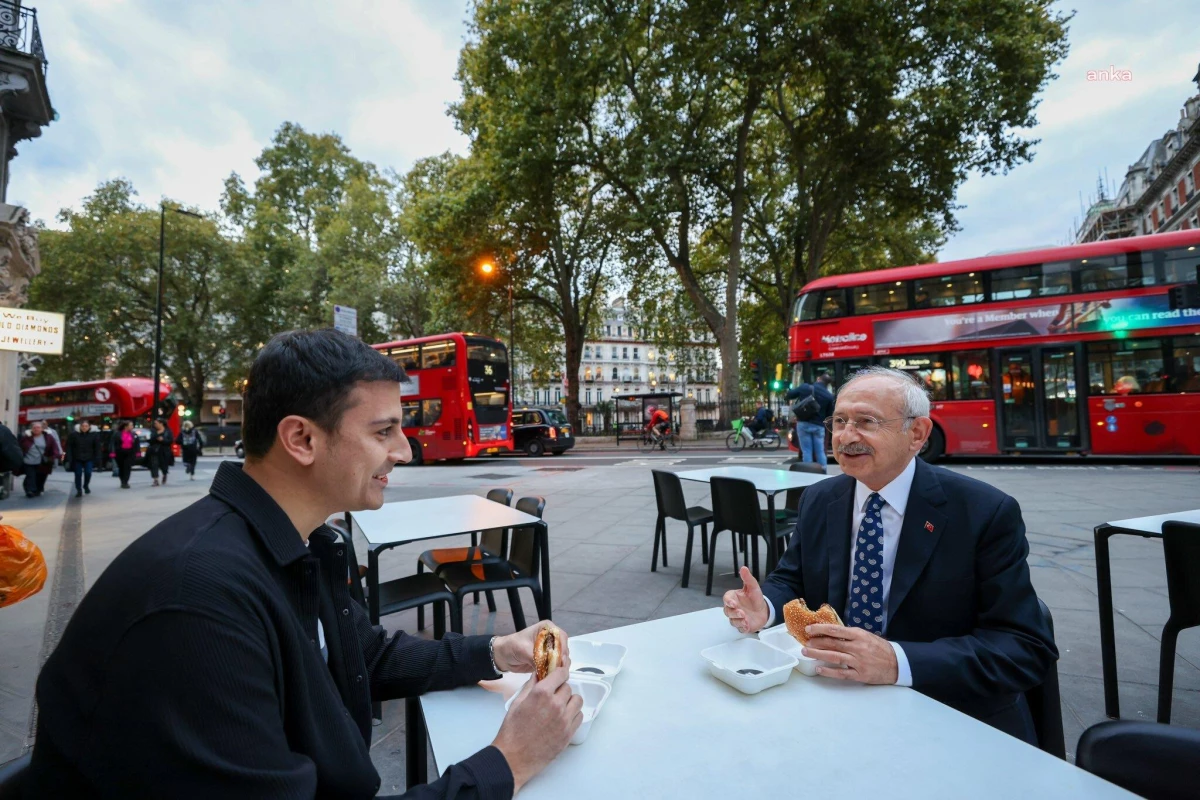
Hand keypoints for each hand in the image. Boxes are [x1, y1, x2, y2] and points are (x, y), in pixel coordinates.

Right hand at [492, 662, 582, 792]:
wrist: (514, 757)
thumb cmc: (512, 731)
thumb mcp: (517, 702)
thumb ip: (531, 685)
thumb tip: (539, 673)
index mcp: (542, 693)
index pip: (561, 674)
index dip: (560, 672)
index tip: (559, 674)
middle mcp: (556, 704)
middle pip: (568, 687)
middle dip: (560, 689)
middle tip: (552, 696)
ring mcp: (564, 720)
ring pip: (577, 701)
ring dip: (569, 701)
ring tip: (559, 707)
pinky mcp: (569, 733)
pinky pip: (579, 716)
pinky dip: (573, 714)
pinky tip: (563, 718)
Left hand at [493, 620, 570, 673]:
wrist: (502, 657)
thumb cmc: (511, 647)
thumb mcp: (522, 649)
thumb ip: (535, 657)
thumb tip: (547, 667)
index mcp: (546, 628)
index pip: (561, 636)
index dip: (562, 648)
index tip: (561, 660)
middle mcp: (551, 637)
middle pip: (564, 648)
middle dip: (562, 659)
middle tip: (558, 670)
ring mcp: (550, 649)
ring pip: (562, 657)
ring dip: (559, 666)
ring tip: (554, 674)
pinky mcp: (548, 659)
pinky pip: (556, 665)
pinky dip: (555, 671)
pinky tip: (551, 676)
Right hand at [722, 566, 769, 633]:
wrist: (764, 610)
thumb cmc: (755, 598)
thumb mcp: (753, 586)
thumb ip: (747, 578)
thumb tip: (743, 567)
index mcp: (733, 598)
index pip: (726, 599)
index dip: (728, 601)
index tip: (733, 603)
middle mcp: (733, 608)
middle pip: (727, 611)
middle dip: (734, 613)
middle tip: (741, 612)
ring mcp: (737, 618)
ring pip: (732, 621)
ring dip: (738, 621)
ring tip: (746, 620)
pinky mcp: (742, 626)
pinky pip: (739, 628)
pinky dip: (742, 628)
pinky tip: (747, 626)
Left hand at [802, 624, 897, 684]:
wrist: (897, 663)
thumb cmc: (879, 648)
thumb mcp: (866, 636)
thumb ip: (850, 635)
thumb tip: (830, 632)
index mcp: (859, 635)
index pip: (835, 630)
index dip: (820, 629)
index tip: (808, 629)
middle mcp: (857, 647)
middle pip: (832, 644)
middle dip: (816, 643)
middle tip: (804, 643)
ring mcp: (858, 662)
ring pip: (834, 657)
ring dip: (818, 655)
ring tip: (807, 653)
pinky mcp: (860, 675)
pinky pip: (841, 673)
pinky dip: (829, 671)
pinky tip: (819, 670)